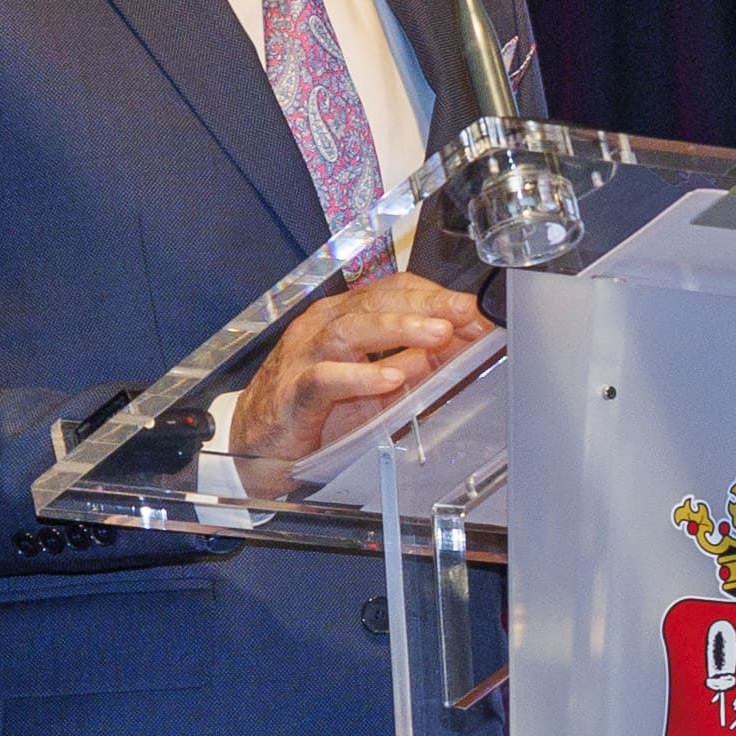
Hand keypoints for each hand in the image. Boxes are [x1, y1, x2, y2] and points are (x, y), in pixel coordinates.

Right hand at [229, 269, 489, 481]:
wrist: (259, 445)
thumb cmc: (318, 411)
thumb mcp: (377, 385)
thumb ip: (416, 364)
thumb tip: (461, 347)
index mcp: (345, 318)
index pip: (393, 290)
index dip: (437, 296)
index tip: (475, 309)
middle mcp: (323, 328)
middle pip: (376, 302)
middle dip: (426, 305)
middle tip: (465, 314)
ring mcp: (305, 357)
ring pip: (350, 330)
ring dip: (398, 330)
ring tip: (438, 336)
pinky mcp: (293, 393)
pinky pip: (324, 378)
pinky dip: (359, 377)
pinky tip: (390, 378)